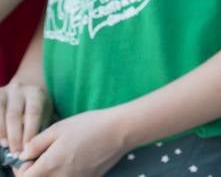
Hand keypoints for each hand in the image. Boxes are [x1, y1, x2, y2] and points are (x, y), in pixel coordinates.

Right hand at [0, 79, 49, 160]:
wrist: (23, 92)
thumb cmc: (36, 108)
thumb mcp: (43, 112)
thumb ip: (41, 126)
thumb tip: (37, 147)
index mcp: (35, 93)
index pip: (33, 112)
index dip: (30, 131)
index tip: (28, 147)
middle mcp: (18, 90)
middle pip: (14, 115)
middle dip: (14, 136)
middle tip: (16, 152)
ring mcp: (3, 93)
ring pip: (0, 114)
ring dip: (2, 132)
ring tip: (5, 145)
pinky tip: (0, 139)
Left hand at [16, 109, 130, 176]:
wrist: (120, 131)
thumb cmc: (90, 125)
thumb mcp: (58, 128)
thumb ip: (36, 143)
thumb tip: (24, 154)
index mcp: (50, 164)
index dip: (22, 168)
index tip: (29, 157)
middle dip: (36, 171)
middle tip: (43, 156)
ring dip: (51, 172)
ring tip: (61, 156)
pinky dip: (66, 172)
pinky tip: (75, 158)